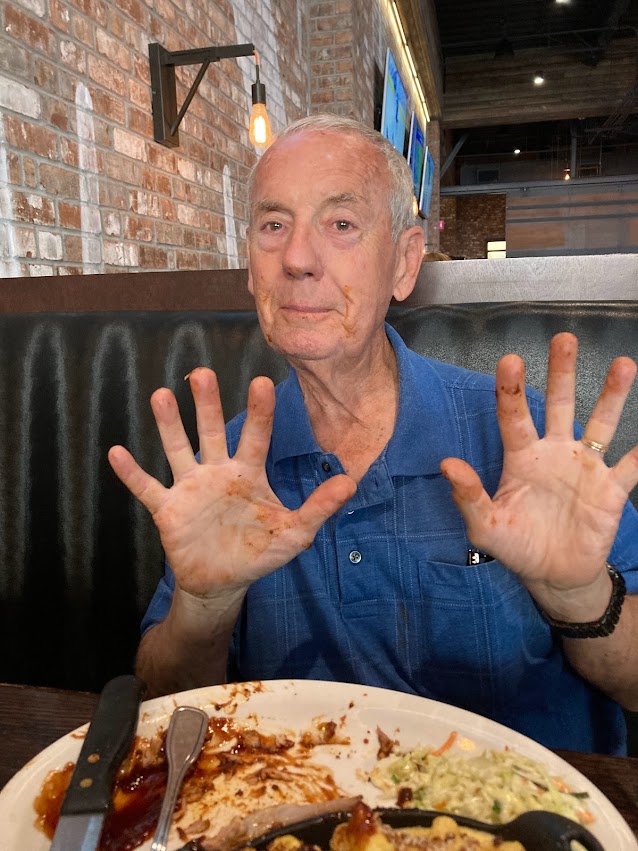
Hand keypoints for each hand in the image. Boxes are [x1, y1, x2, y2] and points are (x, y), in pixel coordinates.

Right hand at [108, 369, 355, 596]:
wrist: (223, 581)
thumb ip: (318, 507)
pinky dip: (132, 473)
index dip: (259, 412)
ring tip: (160, 396)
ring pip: (178, 449)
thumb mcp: (294, 533)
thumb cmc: (259, 552)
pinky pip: (147, 487)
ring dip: (168, 425)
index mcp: (248, 472)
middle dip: (206, 404)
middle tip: (201, 373)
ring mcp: (190, 487)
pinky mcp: (168, 509)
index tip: (261, 381)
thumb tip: (350, 482)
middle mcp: (217, 471)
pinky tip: (116, 453)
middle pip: (210, 431)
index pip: (255, 436)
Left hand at [441, 333, 637, 611]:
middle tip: (563, 338)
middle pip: (558, 404)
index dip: (510, 390)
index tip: (510, 360)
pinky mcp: (611, 490)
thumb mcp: (485, 526)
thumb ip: (468, 496)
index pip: (514, 416)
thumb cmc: (516, 545)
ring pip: (601, 423)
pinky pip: (632, 467)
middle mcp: (554, 452)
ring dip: (612, 395)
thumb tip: (446, 464)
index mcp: (522, 457)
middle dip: (561, 373)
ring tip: (624, 364)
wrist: (553, 575)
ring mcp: (585, 467)